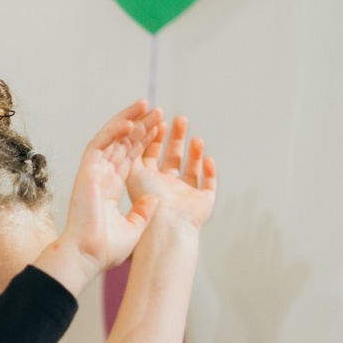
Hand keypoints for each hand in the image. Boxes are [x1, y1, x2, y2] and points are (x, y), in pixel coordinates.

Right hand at [52, 100, 159, 274]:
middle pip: (122, 144)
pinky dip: (114, 132)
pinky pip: (100, 145)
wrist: (88, 254)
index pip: (129, 158)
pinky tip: (130, 121)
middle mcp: (101, 177)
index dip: (143, 141)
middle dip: (140, 126)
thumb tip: (154, 200)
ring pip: (111, 139)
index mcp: (110, 189)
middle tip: (158, 111)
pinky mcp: (87, 172)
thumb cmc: (105, 249)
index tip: (158, 128)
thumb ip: (142, 212)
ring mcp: (93, 173)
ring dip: (129, 121)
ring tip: (147, 105)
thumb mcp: (133, 228)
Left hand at [125, 113, 214, 232]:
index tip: (160, 121)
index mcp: (147, 183)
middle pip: (172, 159)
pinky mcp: (202, 203)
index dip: (155, 138)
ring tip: (195, 137)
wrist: (168, 223)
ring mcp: (185, 196)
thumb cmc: (149, 200)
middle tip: (179, 119)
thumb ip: (134, 154)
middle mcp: (166, 189)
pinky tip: (208, 159)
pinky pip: (208, 185)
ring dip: (194, 153)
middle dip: (176, 139)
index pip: (151, 156)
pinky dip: (209, 172)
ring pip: (191, 170)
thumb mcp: (135, 172)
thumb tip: (133, 133)